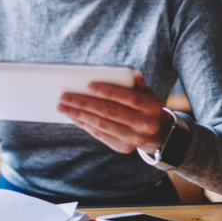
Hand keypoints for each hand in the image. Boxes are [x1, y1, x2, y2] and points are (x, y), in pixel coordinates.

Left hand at [57, 71, 172, 154]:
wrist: (158, 133)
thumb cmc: (146, 106)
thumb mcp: (147, 93)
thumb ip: (137, 83)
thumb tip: (132, 73)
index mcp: (151, 107)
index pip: (128, 98)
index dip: (108, 91)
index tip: (88, 85)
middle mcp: (144, 124)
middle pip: (110, 112)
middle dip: (85, 103)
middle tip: (65, 97)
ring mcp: (133, 138)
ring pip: (102, 125)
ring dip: (79, 115)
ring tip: (63, 107)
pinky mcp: (122, 147)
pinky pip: (99, 134)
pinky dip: (84, 124)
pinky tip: (73, 116)